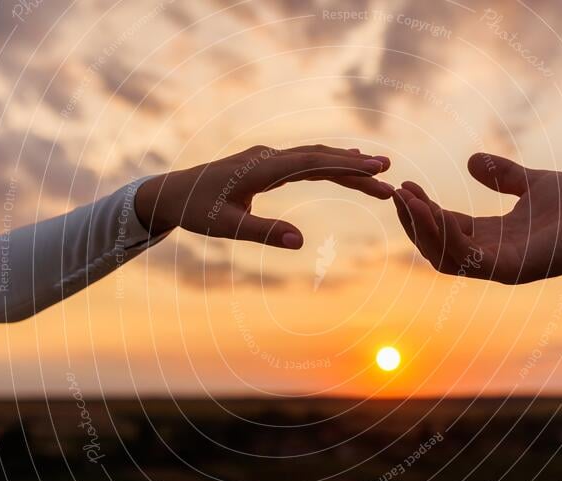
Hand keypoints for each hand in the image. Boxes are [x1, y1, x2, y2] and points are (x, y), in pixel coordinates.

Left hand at [135, 144, 392, 248]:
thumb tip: (300, 241)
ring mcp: (268, 159)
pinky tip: (343, 166)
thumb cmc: (197, 211)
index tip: (377, 170)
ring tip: (376, 170)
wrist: (172, 193)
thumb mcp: (226, 227)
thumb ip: (263, 232)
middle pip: (320, 157)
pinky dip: (327, 164)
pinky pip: (304, 162)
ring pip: (314, 157)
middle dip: (355, 165)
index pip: (313, 163)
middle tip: (389, 173)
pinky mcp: (267, 166)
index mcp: (262, 168)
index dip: (347, 166)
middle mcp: (268, 157)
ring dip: (344, 163)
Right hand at [393, 153, 561, 283]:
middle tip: (397, 193)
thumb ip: (503, 176)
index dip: (422, 211)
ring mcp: (502, 266)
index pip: (446, 229)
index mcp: (493, 238)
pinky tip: (436, 212)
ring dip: (423, 230)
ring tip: (407, 200)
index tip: (405, 185)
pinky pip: (470, 260)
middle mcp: (492, 256)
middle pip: (437, 247)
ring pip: (446, 257)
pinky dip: (448, 238)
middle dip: (414, 223)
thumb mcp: (532, 183)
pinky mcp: (515, 269)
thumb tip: (471, 160)